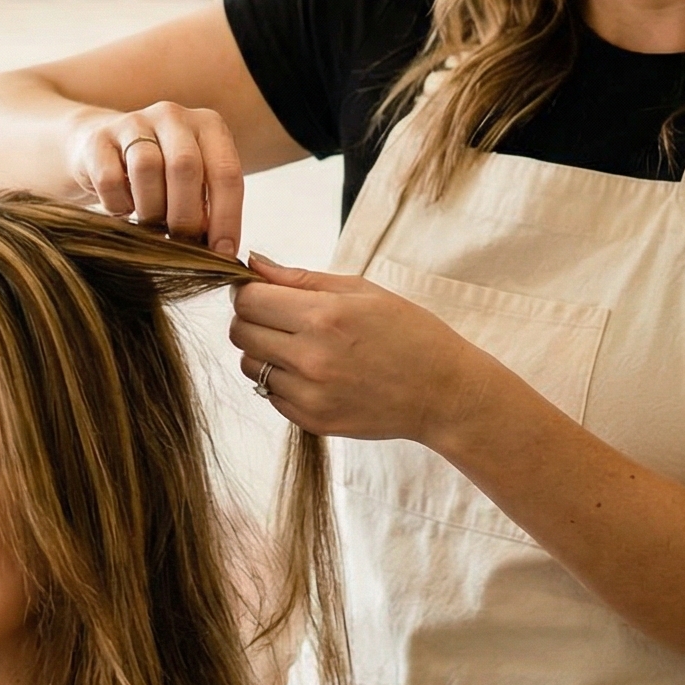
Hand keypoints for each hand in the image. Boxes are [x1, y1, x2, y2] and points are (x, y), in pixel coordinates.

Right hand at [66, 101, 245, 254]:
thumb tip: (220, 250)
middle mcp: (173, 116)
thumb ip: (210, 208)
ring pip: (147, 168)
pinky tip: (122, 209)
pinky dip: (118, 205)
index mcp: (208, 125)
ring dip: (151, 209)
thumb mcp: (194, 185)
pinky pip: (110, 179)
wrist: (103, 150)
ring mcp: (133, 122)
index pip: (226, 172)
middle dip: (186, 215)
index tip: (221, 252)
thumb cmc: (160, 176)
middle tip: (181, 241)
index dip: (226, 217)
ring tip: (152, 224)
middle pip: (185, 167)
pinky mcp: (98, 139)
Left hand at [229, 253, 504, 443]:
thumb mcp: (362, 291)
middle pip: (240, 333)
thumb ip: (301, 279)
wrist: (443, 393)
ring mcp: (309, 395)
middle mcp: (311, 358)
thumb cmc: (409, 333)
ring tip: (300, 346)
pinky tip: (314, 372)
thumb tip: (254, 263)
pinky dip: (281, 381)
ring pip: (250, 366)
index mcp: (324, 317)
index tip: (263, 292)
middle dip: (252, 319)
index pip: (248, 300)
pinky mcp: (311, 421)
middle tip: (279, 317)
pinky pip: (270, 395)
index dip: (249, 291)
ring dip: (264, 352)